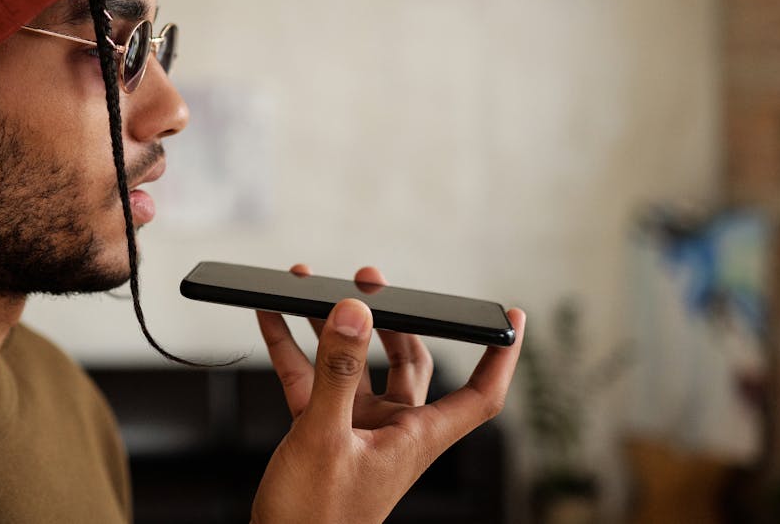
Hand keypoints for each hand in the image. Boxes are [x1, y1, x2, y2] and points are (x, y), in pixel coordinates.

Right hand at [251, 265, 524, 523]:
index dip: (500, 356)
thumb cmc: (314, 519)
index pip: (479, 394)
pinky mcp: (321, 432)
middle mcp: (393, 429)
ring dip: (334, 326)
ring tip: (311, 285)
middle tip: (369, 281)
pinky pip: (310, 378)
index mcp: (416, 438)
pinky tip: (269, 315)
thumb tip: (357, 313)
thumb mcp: (324, 437)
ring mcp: (356, 429)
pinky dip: (292, 346)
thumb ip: (339, 372)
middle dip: (393, 318)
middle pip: (409, 361)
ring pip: (355, 364)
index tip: (510, 315)